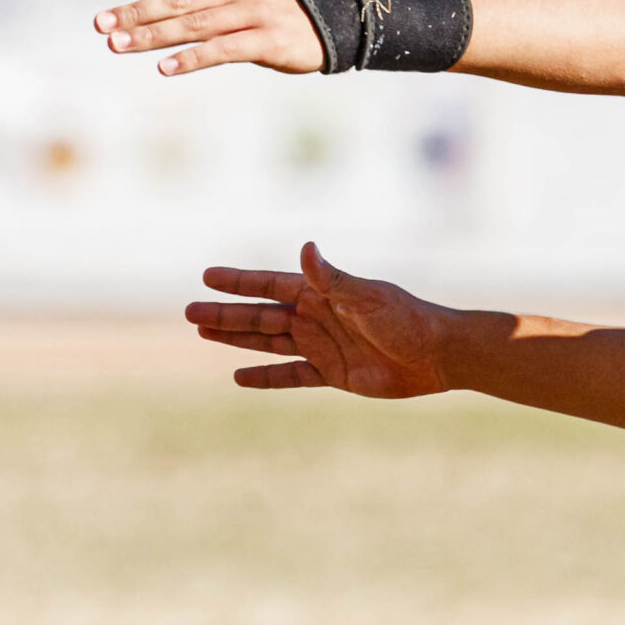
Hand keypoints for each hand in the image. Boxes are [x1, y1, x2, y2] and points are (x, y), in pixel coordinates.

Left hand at [94, 0, 323, 75]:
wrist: (336, 16)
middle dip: (134, 11)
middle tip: (99, 24)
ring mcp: (254, 11)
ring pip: (192, 25)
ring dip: (151, 37)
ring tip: (116, 45)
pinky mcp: (267, 41)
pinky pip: (221, 51)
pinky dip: (190, 59)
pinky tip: (163, 67)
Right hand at [189, 243, 452, 396]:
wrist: (436, 354)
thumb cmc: (405, 318)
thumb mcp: (366, 296)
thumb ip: (332, 278)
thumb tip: (305, 247)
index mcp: (320, 293)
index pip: (269, 284)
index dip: (238, 282)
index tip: (207, 277)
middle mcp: (315, 317)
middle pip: (260, 315)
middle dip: (225, 314)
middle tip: (188, 312)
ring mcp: (321, 346)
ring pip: (268, 342)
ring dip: (236, 340)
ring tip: (202, 334)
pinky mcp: (332, 374)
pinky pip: (290, 376)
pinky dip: (265, 377)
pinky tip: (239, 377)